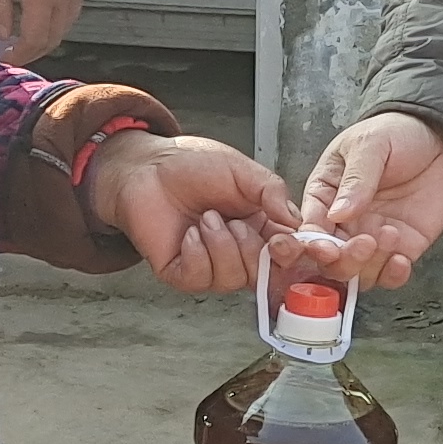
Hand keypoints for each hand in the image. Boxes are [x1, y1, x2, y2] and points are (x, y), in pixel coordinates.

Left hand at [0, 0, 87, 66]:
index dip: (20, 55)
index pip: (35, 39)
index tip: (7, 58)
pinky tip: (43, 22)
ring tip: (26, 41)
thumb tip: (2, 34)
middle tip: (15, 55)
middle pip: (52, 40)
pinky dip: (56, 26)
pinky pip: (70, 15)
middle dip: (33, 53)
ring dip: (46, 40)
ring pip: (64, 30)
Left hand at [84, 129, 296, 292]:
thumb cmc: (191, 165)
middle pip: (264, 274)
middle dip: (252, 249)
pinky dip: (197, 253)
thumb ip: (272, 191)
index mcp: (259, 225)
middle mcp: (237, 249)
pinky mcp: (181, 272)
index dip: (290, 254)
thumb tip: (295, 220)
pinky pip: (200, 278)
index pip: (287, 254)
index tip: (285, 242)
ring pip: (233, 279)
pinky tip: (190, 234)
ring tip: (206, 218)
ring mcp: (210, 264)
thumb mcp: (242, 170)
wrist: (147, 167)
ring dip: (221, 245)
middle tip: (235, 221)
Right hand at [298, 111, 442, 288]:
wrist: (441, 138)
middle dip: (344, 260)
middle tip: (365, 243)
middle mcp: (344, 222)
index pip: (310, 227)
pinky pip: (389, 275)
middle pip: (330, 259)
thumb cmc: (397, 133)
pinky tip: (402, 260)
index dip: (314, 243)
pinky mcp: (400, 248)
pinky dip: (393, 276)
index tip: (327, 247)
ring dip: (370, 266)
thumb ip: (356, 179)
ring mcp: (371, 238)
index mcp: (325, 194)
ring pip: (358, 273)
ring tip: (391, 235)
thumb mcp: (371, 145)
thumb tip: (339, 212)